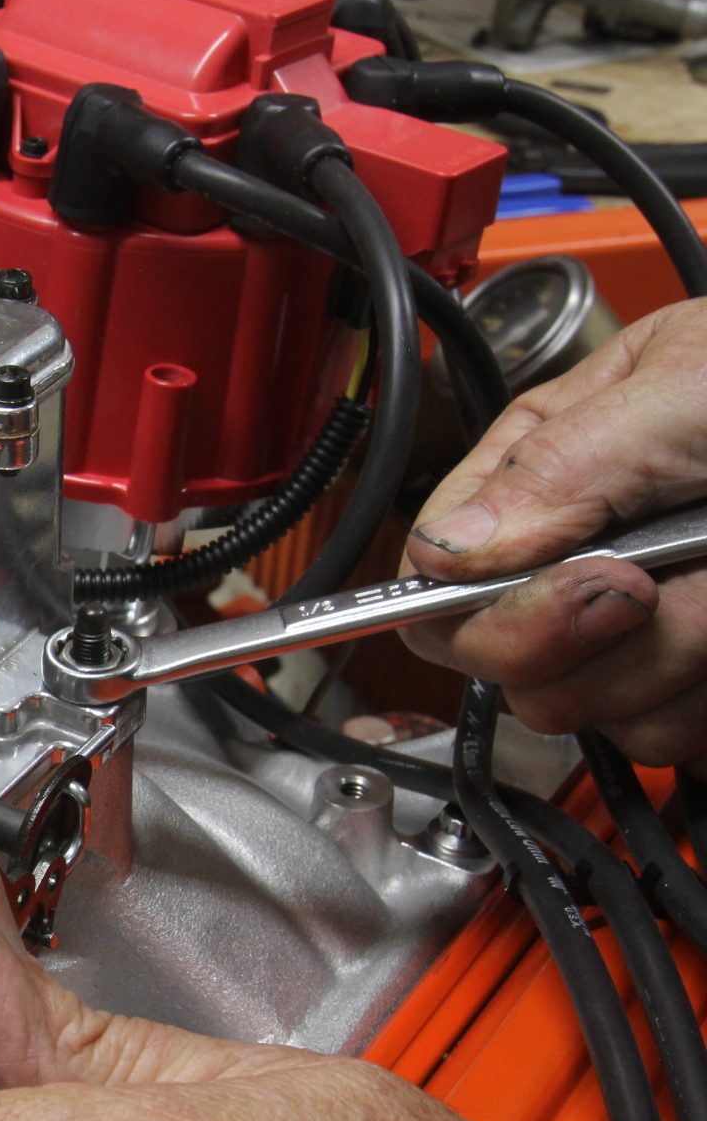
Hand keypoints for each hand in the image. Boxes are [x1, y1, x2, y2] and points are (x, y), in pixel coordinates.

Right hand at [403, 298, 706, 770]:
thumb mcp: (697, 385)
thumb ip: (564, 463)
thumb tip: (447, 550)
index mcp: (556, 460)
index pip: (440, 569)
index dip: (483, 602)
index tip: (584, 588)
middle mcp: (589, 546)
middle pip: (501, 654)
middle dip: (590, 635)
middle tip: (658, 587)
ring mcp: (650, 621)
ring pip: (589, 705)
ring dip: (680, 660)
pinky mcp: (705, 679)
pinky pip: (668, 735)